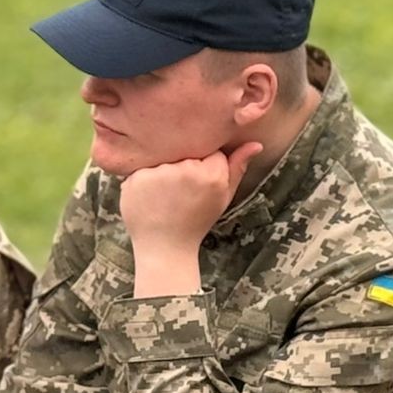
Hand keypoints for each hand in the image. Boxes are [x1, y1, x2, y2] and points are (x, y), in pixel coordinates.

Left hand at [121, 143, 262, 297]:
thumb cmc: (195, 222)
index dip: (204, 165)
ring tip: (163, 194)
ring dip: (162, 170)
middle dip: (182, 164)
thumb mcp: (223, 197)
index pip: (209, 150)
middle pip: (185, 150)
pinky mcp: (136, 179)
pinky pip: (140, 166)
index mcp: (211, 175)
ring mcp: (159, 174)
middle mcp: (186, 170)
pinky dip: (142, 179)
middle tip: (179, 191)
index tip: (199, 184)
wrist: (165, 248)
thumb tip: (256, 144)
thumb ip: (237, 168)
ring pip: (163, 156)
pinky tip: (148, 197)